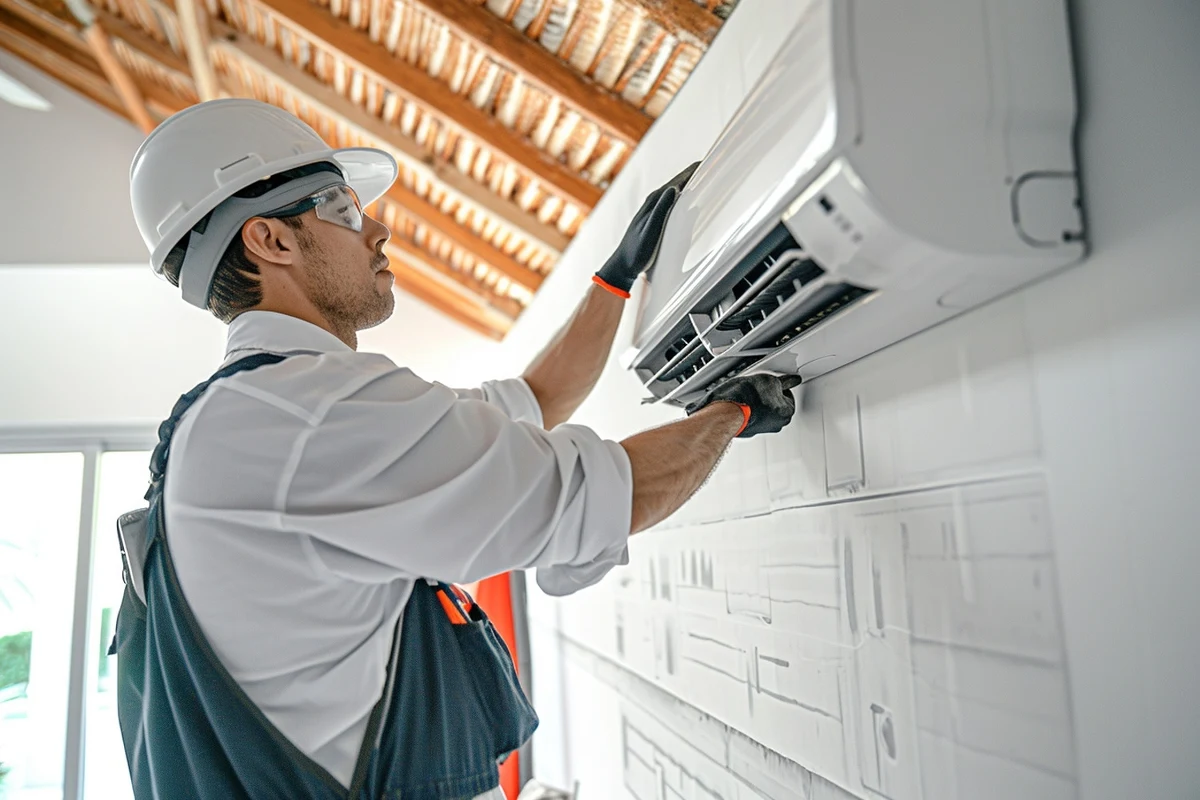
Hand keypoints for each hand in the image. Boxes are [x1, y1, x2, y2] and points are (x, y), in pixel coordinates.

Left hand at [593, 161, 699, 296]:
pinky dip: (686, 195)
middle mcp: (654, 201)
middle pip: (679, 181)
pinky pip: (675, 201)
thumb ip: (661, 210)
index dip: (694, 171)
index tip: (710, 162)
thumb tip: (674, 188)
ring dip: (692, 183)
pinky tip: (693, 198)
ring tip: (709, 177)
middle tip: (716, 165)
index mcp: (654, 201)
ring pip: (677, 190)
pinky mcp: (656, 217)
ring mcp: (655, 208)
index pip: (679, 180)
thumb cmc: (636, 251)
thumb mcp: (650, 232)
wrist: (623, 265)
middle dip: (696, 173)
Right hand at [684, 373, 801, 437]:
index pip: (788, 395)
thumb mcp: (770, 380)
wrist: (727, 410)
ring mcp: (761, 429)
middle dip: (769, 396)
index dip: (778, 386)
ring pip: (762, 411)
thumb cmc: (749, 398)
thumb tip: (791, 380)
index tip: (772, 382)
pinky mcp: (746, 429)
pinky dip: (747, 410)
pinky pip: (750, 416)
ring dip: (757, 403)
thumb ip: (784, 381)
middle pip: (776, 405)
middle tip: (760, 387)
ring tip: (748, 392)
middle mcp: (777, 425)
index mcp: (787, 413)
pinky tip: (742, 401)